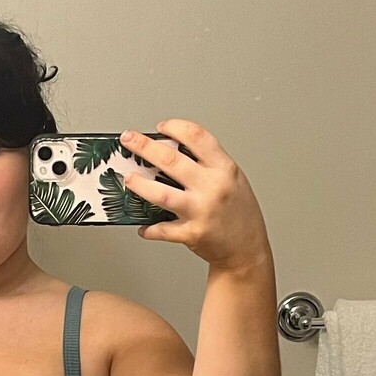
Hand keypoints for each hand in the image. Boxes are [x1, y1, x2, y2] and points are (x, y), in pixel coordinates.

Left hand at [117, 120, 271, 271]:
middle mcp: (212, 187)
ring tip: (129, 178)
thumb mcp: (233, 179)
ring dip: (139, 184)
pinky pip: (162, 229)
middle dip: (144, 146)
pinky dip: (149, 228)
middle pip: (171, 160)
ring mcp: (201, 211)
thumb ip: (208, 165)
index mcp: (224, 169)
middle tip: (128, 139)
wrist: (247, 249)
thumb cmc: (240, 213)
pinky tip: (143, 226)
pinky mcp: (191, 233)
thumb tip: (173, 151)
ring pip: (160, 193)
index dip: (175, 127)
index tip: (162, 127)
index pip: (197, 137)